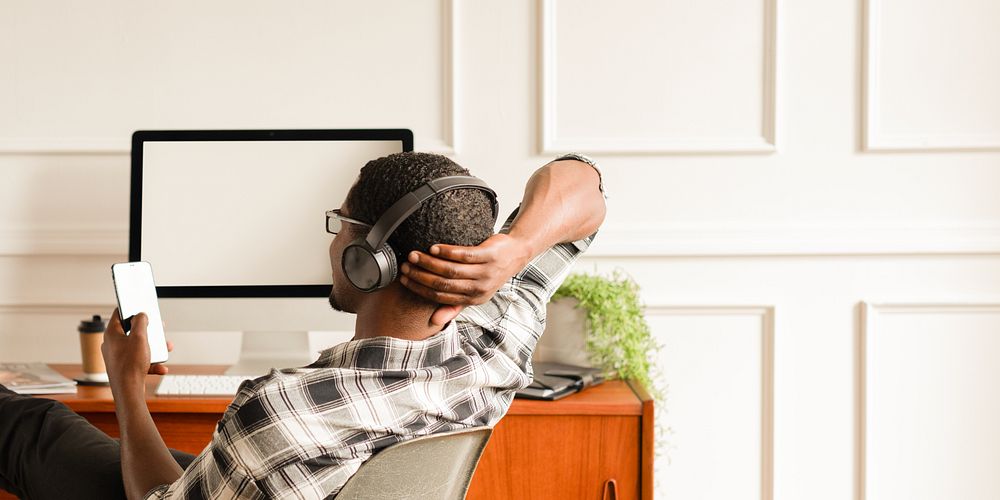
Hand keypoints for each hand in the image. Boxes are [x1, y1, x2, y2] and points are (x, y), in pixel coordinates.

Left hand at [102, 309, 173, 388]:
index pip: (119, 314)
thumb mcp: (139, 337)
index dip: (131, 309)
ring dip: (153, 347)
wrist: (128, 391)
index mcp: (111, 334)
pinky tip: (161, 367)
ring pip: (138, 346)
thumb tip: (141, 315)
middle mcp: (112, 344)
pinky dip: (151, 362)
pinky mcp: (124, 367)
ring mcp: (118, 356)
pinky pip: (139, 360)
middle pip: (131, 331)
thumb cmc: (130, 365)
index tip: (140, 307)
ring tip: (164, 349)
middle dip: (148, 331)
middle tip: (157, 328)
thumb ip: (141, 322)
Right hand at [400, 233, 531, 320]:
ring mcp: (485, 272)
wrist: (515, 254)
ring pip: (451, 270)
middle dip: (420, 275)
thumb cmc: (491, 272)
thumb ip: (454, 306)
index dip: (419, 288)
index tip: (404, 279)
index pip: (440, 296)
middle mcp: (478, 289)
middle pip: (443, 284)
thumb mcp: (474, 293)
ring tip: (415, 255)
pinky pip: (463, 255)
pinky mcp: (489, 256)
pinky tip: (434, 248)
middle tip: (406, 265)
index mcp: (472, 300)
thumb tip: (434, 321)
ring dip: (429, 262)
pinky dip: (446, 252)